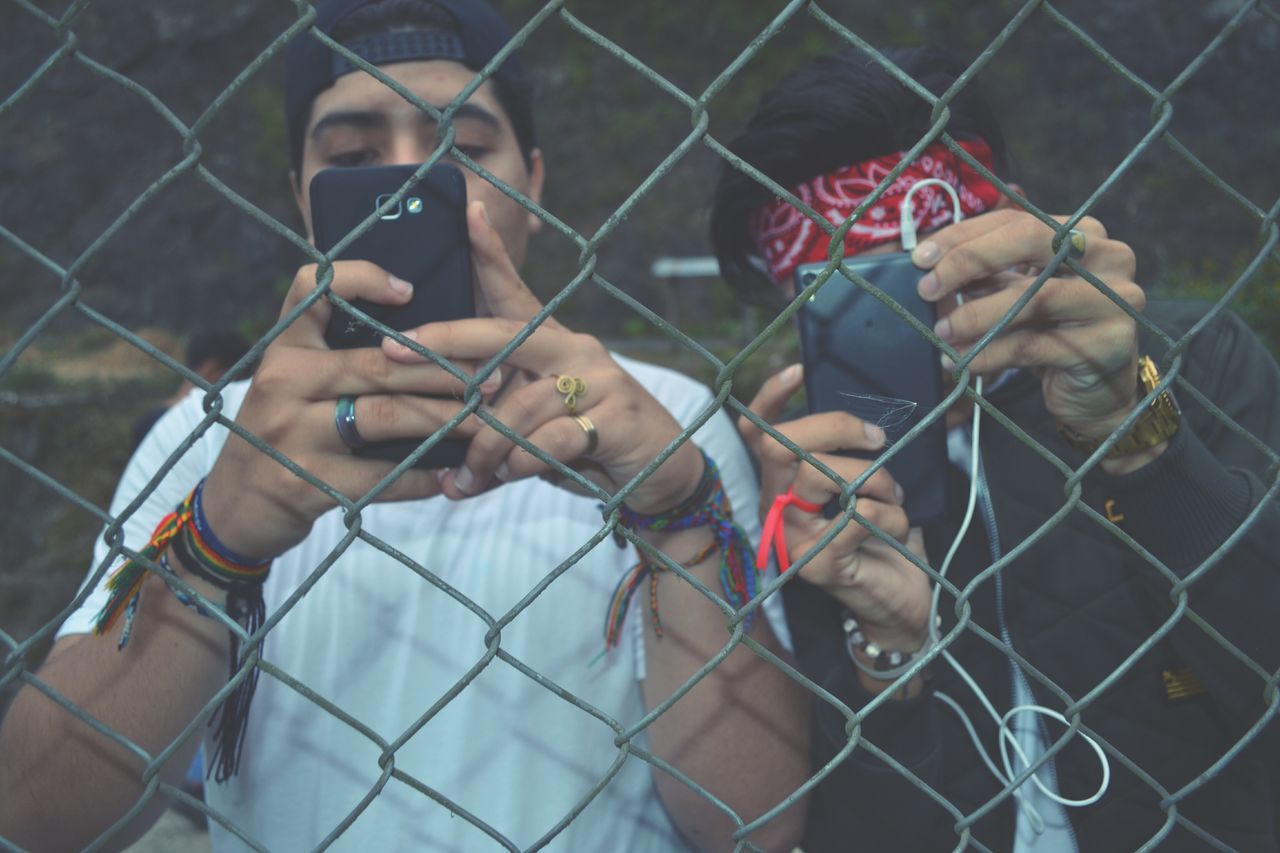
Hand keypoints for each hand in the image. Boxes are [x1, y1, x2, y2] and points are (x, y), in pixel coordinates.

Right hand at [201, 260, 495, 558]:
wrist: (235, 507)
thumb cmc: (280, 433)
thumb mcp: (290, 383)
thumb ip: (334, 354)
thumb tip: (419, 333)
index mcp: (284, 348)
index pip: (315, 289)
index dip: (363, 279)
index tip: (410, 291)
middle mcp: (283, 382)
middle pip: (378, 365)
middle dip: (442, 369)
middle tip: (489, 375)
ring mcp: (292, 434)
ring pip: (386, 417)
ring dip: (443, 419)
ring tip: (482, 421)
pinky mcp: (307, 483)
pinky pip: (381, 476)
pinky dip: (421, 475)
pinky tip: (449, 473)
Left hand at [383, 202, 703, 514]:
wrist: (663, 474)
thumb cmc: (588, 447)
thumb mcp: (538, 430)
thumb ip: (498, 431)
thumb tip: (446, 464)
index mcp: (554, 345)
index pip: (516, 294)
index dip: (490, 253)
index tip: (468, 212)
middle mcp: (577, 350)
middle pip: (503, 335)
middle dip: (445, 340)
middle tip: (397, 350)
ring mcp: (600, 379)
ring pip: (518, 406)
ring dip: (487, 447)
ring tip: (473, 477)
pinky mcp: (617, 415)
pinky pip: (550, 438)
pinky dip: (521, 463)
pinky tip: (509, 477)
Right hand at [740, 365, 931, 650]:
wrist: (901, 604)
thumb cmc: (885, 538)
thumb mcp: (870, 486)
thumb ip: (858, 454)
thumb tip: (875, 410)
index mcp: (784, 484)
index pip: (757, 434)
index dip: (770, 398)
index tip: (799, 370)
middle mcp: (777, 509)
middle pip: (780, 445)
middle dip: (833, 427)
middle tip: (877, 437)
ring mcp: (793, 539)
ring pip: (818, 476)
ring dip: (873, 477)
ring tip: (896, 495)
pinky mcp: (818, 566)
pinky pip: (855, 518)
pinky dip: (891, 516)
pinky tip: (900, 529)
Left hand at [915, 209, 1144, 441]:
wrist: (1097, 393)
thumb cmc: (1053, 335)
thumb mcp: (1019, 294)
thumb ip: (988, 273)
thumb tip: (929, 263)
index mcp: (1085, 232)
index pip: (1016, 220)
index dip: (963, 236)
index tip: (920, 258)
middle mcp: (1109, 256)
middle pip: (1029, 241)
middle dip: (968, 261)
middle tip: (927, 288)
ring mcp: (1116, 298)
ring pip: (1033, 297)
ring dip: (975, 315)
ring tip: (941, 332)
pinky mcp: (1109, 343)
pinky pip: (1034, 345)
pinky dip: (990, 353)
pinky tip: (962, 361)